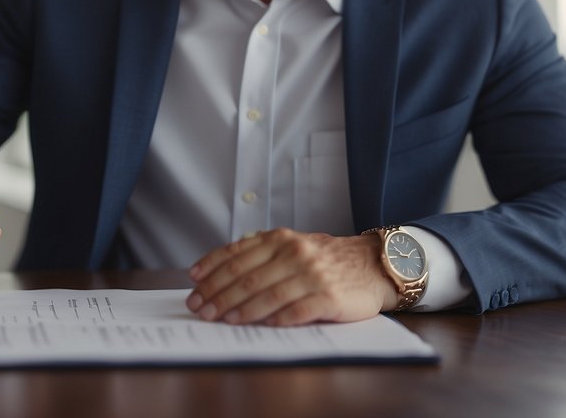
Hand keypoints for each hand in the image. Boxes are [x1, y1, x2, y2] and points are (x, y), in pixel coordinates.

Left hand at [185, 228, 397, 325]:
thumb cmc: (325, 260)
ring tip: (223, 320)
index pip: (236, 254)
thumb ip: (260, 255)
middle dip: (218, 295)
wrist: (372, 265)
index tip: (193, 284)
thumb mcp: (292, 246)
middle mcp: (294, 253)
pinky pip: (298, 310)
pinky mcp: (329, 297)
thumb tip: (217, 275)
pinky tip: (263, 326)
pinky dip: (278, 318)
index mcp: (279, 239)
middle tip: (200, 309)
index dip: (211, 270)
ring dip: (241, 309)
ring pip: (268, 294)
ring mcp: (312, 274)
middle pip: (246, 276)